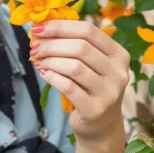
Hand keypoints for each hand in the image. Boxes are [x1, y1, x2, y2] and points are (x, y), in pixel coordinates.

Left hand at [29, 20, 130, 141]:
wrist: (101, 126)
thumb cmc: (91, 88)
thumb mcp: (91, 64)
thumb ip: (74, 45)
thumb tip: (41, 29)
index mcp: (119, 54)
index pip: (89, 30)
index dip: (61, 26)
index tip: (38, 28)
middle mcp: (118, 72)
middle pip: (81, 47)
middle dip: (52, 44)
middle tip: (34, 47)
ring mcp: (109, 92)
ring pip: (74, 66)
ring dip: (51, 60)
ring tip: (38, 61)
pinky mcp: (95, 109)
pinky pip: (68, 87)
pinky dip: (52, 77)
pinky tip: (44, 73)